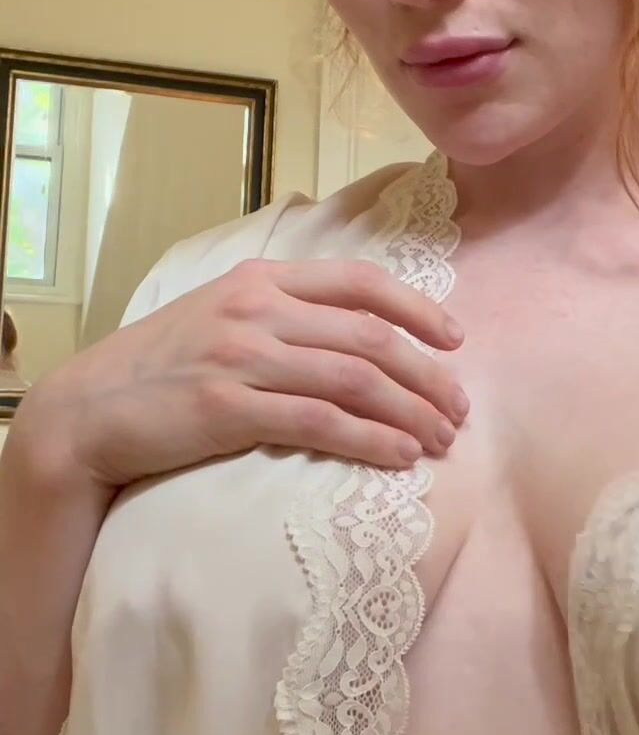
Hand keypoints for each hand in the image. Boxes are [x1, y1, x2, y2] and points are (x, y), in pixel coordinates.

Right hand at [17, 258, 467, 493]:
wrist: (84, 411)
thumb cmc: (162, 367)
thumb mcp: (222, 315)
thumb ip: (286, 313)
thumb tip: (367, 334)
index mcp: (261, 280)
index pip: (360, 282)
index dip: (419, 310)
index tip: (456, 341)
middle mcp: (256, 310)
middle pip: (372, 338)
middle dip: (428, 375)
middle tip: (459, 408)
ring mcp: (242, 357)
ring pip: (356, 380)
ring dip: (412, 411)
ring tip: (441, 438)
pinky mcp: (228, 407)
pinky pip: (321, 421)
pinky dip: (371, 439)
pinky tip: (400, 455)